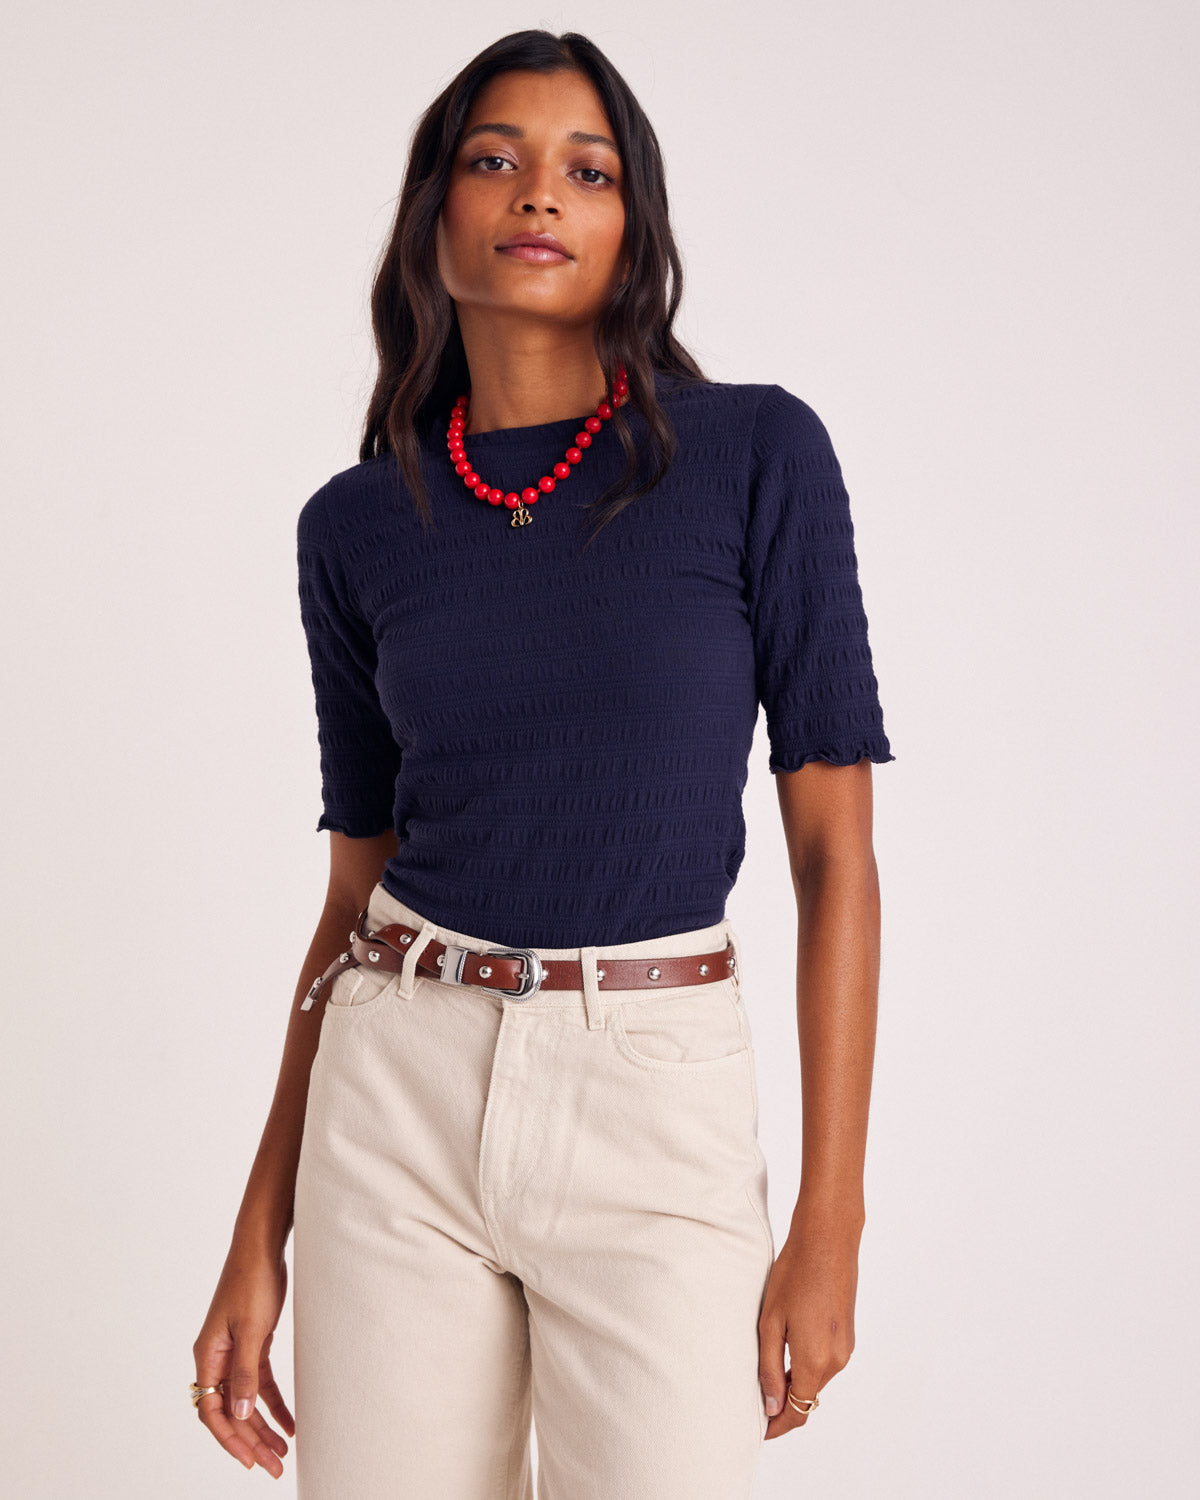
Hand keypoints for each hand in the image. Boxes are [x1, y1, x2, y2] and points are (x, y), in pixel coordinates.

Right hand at [192, 1246, 295, 1476]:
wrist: (262, 1247)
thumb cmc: (252, 1281)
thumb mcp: (253, 1330)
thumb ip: (245, 1373)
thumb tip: (239, 1414)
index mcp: (208, 1357)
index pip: (212, 1411)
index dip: (230, 1439)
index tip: (250, 1460)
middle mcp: (217, 1359)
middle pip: (230, 1411)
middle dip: (250, 1441)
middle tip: (273, 1466)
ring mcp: (234, 1352)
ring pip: (246, 1401)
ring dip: (262, 1426)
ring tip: (283, 1452)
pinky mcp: (254, 1343)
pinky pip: (260, 1383)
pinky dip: (273, 1403)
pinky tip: (290, 1421)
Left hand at [757, 1204, 860, 1439]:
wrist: (828, 1239)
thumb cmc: (794, 1273)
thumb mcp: (771, 1321)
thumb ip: (770, 1367)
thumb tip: (770, 1405)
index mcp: (816, 1361)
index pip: (798, 1411)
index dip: (777, 1426)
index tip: (757, 1430)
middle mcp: (837, 1361)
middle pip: (808, 1397)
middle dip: (782, 1403)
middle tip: (752, 1400)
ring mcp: (846, 1347)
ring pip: (816, 1379)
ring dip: (795, 1382)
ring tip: (766, 1371)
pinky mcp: (848, 1334)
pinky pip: (825, 1362)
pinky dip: (806, 1364)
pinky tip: (787, 1348)